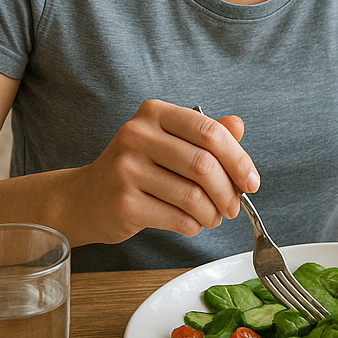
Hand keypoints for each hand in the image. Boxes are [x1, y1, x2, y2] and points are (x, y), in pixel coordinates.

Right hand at [62, 100, 258, 246]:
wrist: (86, 198)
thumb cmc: (137, 169)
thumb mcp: (170, 142)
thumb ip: (205, 133)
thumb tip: (238, 125)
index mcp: (155, 113)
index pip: (209, 131)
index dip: (238, 159)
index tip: (252, 181)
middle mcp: (137, 135)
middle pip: (203, 165)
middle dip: (229, 191)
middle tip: (235, 206)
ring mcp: (126, 169)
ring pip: (192, 195)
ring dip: (213, 212)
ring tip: (214, 217)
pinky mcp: (123, 203)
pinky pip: (177, 218)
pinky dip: (194, 225)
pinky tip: (193, 223)